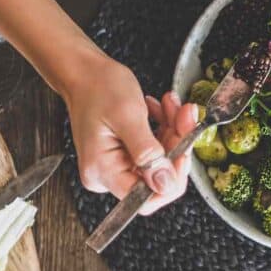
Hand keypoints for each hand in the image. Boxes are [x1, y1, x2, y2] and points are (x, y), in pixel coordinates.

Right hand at [0, 0, 197, 214]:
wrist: (85, 71)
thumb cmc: (98, 88)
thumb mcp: (127, 116)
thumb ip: (148, 153)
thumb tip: (164, 185)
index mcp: (103, 172)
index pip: (145, 199)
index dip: (171, 179)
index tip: (184, 151)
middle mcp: (108, 175)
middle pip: (157, 177)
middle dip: (176, 145)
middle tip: (185, 114)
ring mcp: (118, 165)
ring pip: (161, 161)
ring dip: (173, 131)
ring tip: (173, 105)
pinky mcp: (126, 154)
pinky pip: (156, 150)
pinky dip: (165, 128)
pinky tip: (163, 109)